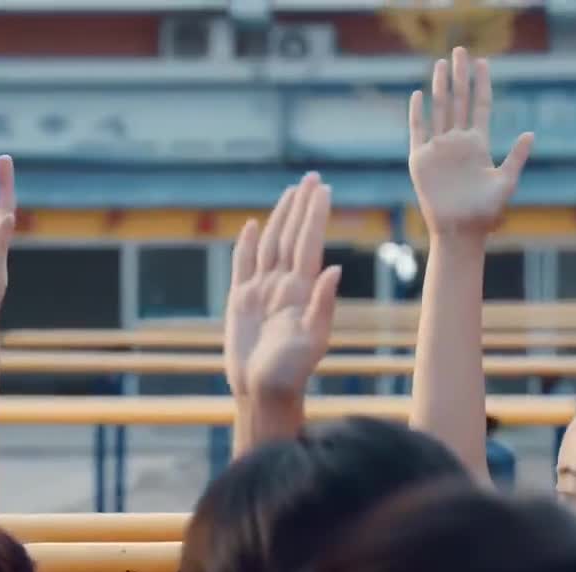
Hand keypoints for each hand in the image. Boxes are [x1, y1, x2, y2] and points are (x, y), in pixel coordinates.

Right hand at [224, 173, 340, 399]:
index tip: (324, 189)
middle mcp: (283, 285)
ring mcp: (261, 291)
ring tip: (291, 192)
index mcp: (301, 290)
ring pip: (271, 244)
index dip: (315, 215)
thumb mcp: (312, 340)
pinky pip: (242, 266)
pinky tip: (253, 227)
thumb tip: (335, 269)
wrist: (263, 391)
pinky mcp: (240, 301)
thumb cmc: (291, 372)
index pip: (309, 243)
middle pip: (292, 236)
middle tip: (312, 177)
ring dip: (281, 217)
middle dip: (302, 206)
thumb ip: (322, 305)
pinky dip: (246, 246)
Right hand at [409, 46, 532, 239]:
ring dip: (440, 86)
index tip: (483, 62)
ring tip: (441, 63)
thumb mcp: (506, 182)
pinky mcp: (421, 160)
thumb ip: (516, 157)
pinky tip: (419, 95)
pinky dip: (418, 113)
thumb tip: (530, 134)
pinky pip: (418, 131)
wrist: (460, 232)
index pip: (480, 106)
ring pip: (439, 109)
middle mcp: (458, 142)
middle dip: (459, 75)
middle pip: (459, 100)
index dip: (481, 84)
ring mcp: (439, 149)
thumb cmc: (485, 212)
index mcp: (478, 144)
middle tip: (460, 50)